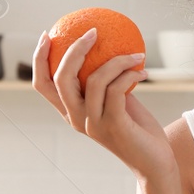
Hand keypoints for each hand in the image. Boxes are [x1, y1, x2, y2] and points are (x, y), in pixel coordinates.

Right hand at [32, 28, 175, 182]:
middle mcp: (76, 119)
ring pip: (93, 80)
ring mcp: (93, 123)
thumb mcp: (116, 100)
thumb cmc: (136, 128)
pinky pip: (117, 89)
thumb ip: (106, 80)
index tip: (47, 35)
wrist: (155, 161)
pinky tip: (143, 71)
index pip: (42, 85)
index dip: (38, 59)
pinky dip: (130, 74)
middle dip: (73, 50)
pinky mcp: (113, 125)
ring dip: (117, 60)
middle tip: (93, 32)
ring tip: (136, 54)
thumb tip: (108, 46)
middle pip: (60, 79)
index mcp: (70, 112)